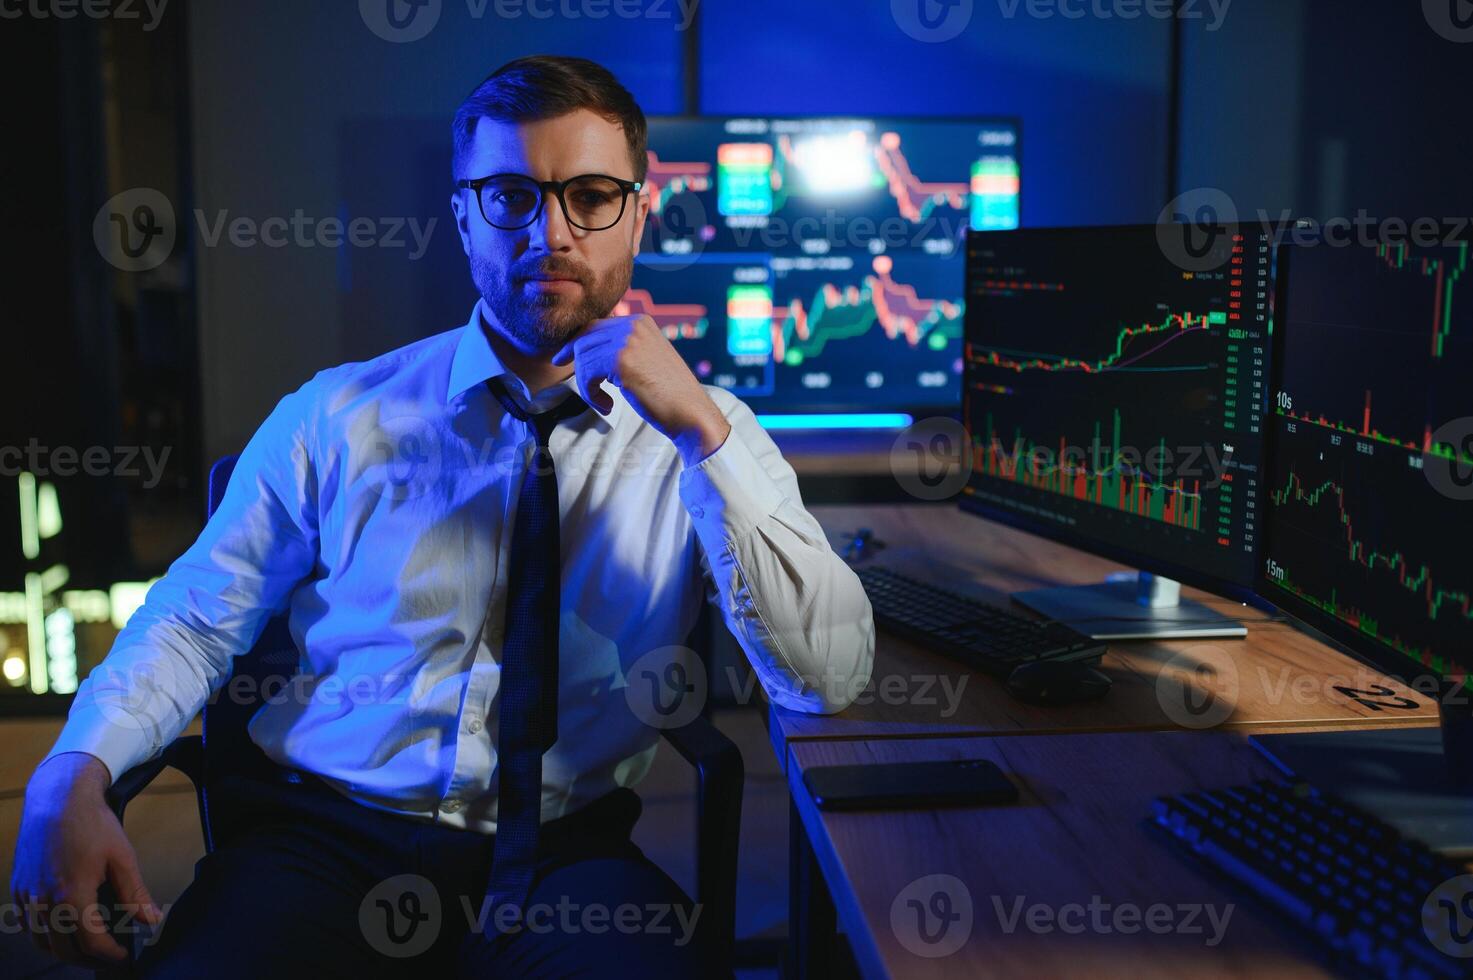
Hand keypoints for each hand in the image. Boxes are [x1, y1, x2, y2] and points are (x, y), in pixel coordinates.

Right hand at [10, 753, 162, 964]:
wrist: (58, 797)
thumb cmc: (93, 824)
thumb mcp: (122, 857)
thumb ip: (134, 893)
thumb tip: (151, 920)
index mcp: (71, 895)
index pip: (90, 943)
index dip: (110, 955)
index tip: (125, 955)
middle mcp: (44, 901)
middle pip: (62, 949)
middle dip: (88, 958)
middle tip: (108, 955)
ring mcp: (27, 896)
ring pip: (40, 941)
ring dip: (63, 949)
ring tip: (88, 944)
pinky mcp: (18, 888)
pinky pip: (27, 924)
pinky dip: (44, 933)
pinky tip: (63, 926)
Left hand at [551, 314, 731, 465]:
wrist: (690, 411)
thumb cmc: (669, 393)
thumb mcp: (647, 359)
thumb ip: (623, 349)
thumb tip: (588, 349)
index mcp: (640, 322)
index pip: (597, 325)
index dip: (577, 341)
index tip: (564, 356)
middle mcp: (633, 325)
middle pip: (586, 336)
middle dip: (571, 354)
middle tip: (559, 366)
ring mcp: (627, 342)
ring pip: (583, 357)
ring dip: (587, 384)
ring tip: (603, 401)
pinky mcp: (620, 362)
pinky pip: (587, 375)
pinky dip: (591, 394)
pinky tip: (607, 406)